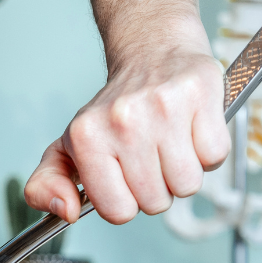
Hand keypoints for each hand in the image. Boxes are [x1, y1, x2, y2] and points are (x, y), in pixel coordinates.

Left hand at [24, 48, 229, 224]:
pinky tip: (191, 129)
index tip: (124, 176)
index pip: (118, 212)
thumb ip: (47, 184)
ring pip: (188, 184)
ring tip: (171, 143)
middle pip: (156, 202)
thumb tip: (67, 211)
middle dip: (157, 187)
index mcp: (86, 137)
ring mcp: (162, 106)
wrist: (151, 51)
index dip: (126, 201)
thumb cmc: (113, 110)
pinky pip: (215, 156)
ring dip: (184, 172)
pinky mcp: (199, 93)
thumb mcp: (67, 147)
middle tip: (150, 155)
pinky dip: (208, 150)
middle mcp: (122, 120)